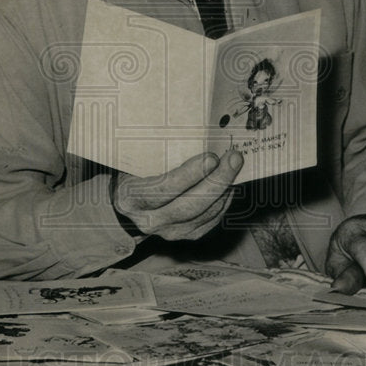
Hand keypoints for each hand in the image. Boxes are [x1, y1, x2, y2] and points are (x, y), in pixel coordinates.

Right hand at [112, 149, 243, 242]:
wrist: (130, 201)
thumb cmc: (133, 171)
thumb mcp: (133, 160)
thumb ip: (153, 151)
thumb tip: (189, 130)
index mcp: (131, 199)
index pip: (163, 190)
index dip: (189, 175)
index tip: (210, 158)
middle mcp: (149, 220)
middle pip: (189, 205)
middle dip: (217, 181)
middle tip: (233, 158)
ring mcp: (170, 231)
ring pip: (205, 214)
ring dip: (224, 189)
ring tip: (235, 164)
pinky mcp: (187, 235)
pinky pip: (212, 220)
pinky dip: (224, 201)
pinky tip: (230, 183)